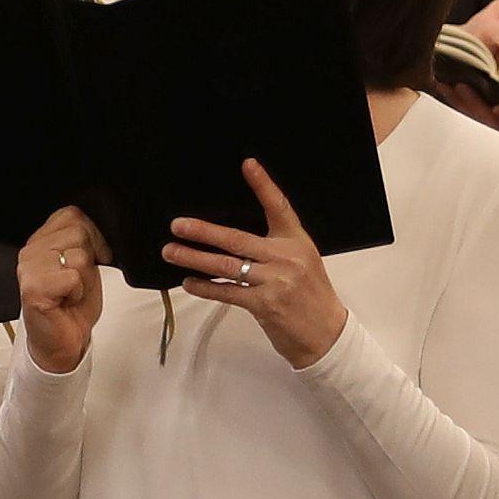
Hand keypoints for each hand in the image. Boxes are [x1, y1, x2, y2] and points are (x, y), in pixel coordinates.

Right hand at [16, 208, 106, 373]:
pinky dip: (77, 293)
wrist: (62, 343)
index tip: (93, 257)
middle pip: (78, 232)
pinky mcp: (33, 288)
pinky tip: (65, 301)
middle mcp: (30, 251)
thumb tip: (98, 228)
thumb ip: (83, 240)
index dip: (93, 235)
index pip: (71, 215)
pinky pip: (72, 277)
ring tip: (70, 292)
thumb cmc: (72, 306)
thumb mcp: (82, 265)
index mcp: (40, 240)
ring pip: (78, 255)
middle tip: (77, 282)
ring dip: (84, 279)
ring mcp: (29, 269)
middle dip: (89, 260)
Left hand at [161, 161, 352, 367]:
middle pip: (237, 239)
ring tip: (172, 252)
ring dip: (195, 258)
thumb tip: (232, 239)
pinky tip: (189, 282)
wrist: (327, 333)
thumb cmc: (310, 296)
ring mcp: (276, 281)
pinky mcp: (265, 304)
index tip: (247, 165)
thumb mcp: (301, 261)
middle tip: (177, 225)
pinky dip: (205, 287)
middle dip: (203, 231)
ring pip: (226, 266)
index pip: (279, 207)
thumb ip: (275, 248)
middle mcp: (286, 257)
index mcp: (296, 241)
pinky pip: (228, 292)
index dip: (263, 185)